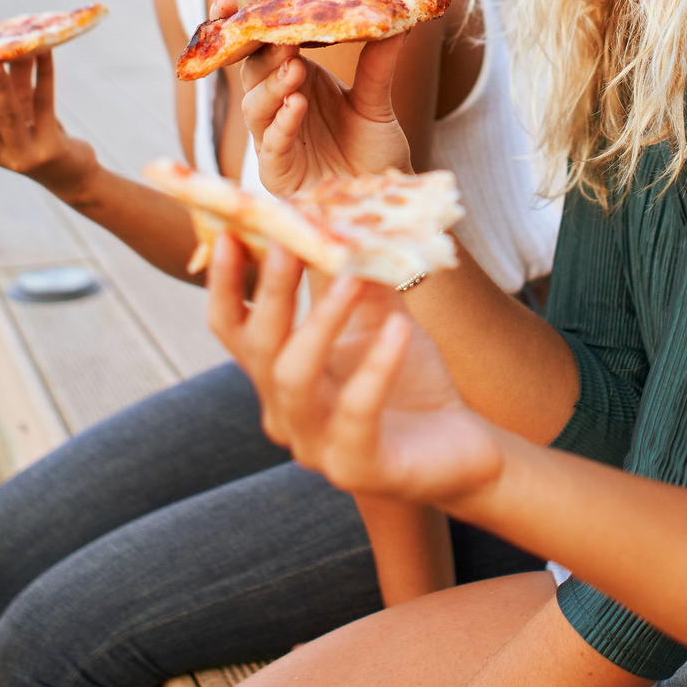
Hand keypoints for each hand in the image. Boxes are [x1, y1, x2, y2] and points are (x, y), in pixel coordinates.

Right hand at [0, 51, 97, 197]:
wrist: (72, 172)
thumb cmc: (37, 133)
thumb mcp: (19, 108)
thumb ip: (11, 78)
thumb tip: (4, 42)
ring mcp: (23, 154)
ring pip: (9, 116)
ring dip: (0, 86)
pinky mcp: (51, 147)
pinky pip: (44, 104)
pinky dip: (44, 75)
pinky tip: (45, 51)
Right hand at [206, 233, 502, 505]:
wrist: (462, 452)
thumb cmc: (413, 384)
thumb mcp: (381, 320)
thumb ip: (361, 277)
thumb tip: (346, 218)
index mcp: (280, 375)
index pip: (234, 328)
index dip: (223, 283)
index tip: (227, 230)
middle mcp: (285, 412)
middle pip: (259, 347)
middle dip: (271, 291)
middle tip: (286, 241)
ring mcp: (315, 446)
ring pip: (294, 377)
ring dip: (319, 322)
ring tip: (351, 278)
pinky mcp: (355, 467)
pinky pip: (356, 410)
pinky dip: (376, 364)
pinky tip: (400, 328)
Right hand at [238, 37, 414, 195]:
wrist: (385, 193)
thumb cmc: (371, 149)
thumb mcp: (376, 102)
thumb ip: (378, 63)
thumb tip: (396, 18)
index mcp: (293, 79)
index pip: (259, 47)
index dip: (236, 22)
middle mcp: (276, 105)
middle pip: (251, 71)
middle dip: (261, 52)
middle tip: (283, 37)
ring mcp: (273, 139)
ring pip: (254, 107)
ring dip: (272, 85)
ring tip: (295, 68)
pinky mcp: (277, 172)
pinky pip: (271, 145)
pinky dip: (282, 124)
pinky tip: (296, 106)